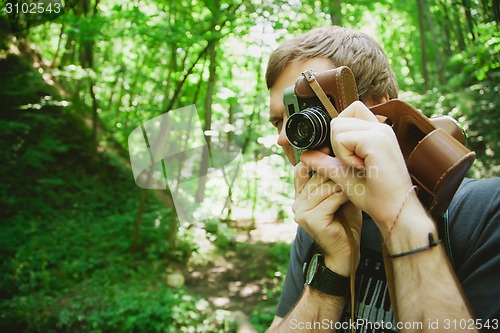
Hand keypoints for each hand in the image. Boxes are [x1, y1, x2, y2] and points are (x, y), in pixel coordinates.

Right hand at [292, 162, 361, 275]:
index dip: (314, 158)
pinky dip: (344, 196)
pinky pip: (330, 199)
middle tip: (353, 166)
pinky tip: (353, 197)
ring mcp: (301, 212)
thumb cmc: (345, 222)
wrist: (347, 253)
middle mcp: (296, 203)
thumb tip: (338, 153)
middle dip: (335, 171)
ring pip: (324, 186)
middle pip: (315, 175)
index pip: (300, 170)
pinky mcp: (311, 220)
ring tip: (356, 183)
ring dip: (343, 184)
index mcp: (299, 196)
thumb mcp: (337, 196)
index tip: (331, 149)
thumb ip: (332, 179)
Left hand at [300, 101, 417, 232]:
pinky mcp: (376, 139)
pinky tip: (362, 168)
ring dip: (341, 152)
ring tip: (359, 166)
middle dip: (337, 145)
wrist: (393, 210)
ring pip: (337, 127)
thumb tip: (304, 155)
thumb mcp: (343, 174)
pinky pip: (342, 139)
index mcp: (376, 132)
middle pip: (338, 120)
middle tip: (355, 164)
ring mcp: (380, 131)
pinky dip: (345, 157)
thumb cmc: (374, 195)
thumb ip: (325, 161)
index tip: (347, 155)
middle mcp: (380, 127)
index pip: (350, 111)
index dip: (339, 132)